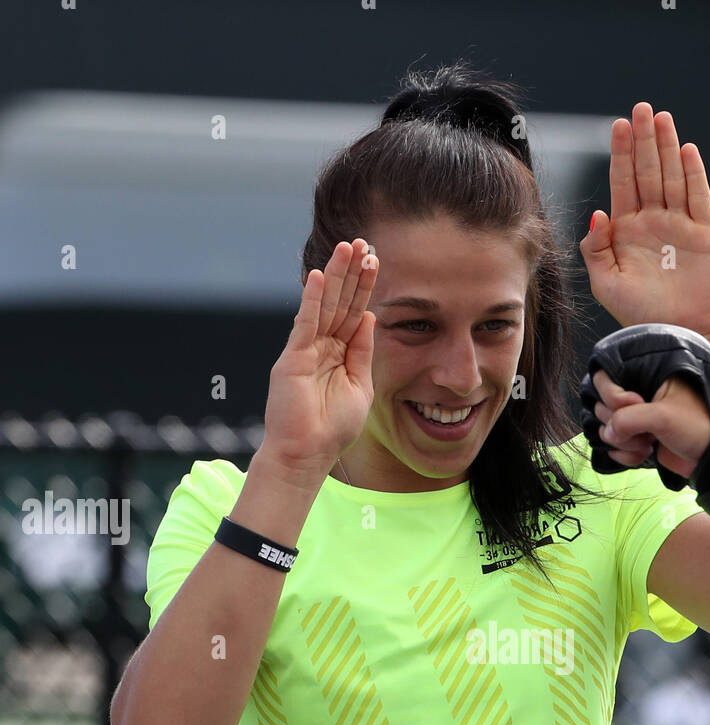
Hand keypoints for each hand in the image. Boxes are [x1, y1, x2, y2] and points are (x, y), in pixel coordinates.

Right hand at [260, 239, 378, 484]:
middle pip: (340, 301)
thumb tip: (368, 317)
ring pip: (323, 305)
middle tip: (363, 242)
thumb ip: (362, 351)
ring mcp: (305, 350)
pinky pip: (305, 323)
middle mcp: (321, 346)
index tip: (375, 261)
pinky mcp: (293, 358)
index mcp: (339, 353)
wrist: (307, 454)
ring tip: (346, 247)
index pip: (354, 312)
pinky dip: (312, 300)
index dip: (364, 287)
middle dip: (352, 272)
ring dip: (335, 275)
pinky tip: (320, 277)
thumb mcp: (360, 386)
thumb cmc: (333, 428)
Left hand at [579, 104, 709, 344]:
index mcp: (628, 229)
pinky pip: (699, 198)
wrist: (675, 333)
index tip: (619, 125)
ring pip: (673, 177)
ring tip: (663, 118)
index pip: (623, 183)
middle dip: (645, 140)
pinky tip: (686, 151)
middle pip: (648, 171)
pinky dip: (694, 174)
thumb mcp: (605, 284)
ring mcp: (680, 224)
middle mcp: (654, 221)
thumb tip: (599, 213)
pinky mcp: (705, 233)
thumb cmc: (637, 313)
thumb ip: (596, 249)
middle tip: (642, 109)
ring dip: (668, 147)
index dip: (621, 153)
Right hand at [591, 369, 709, 479]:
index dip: (613, 396)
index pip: (605, 379)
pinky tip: (644, 455)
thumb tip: (607, 431)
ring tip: (648, 444)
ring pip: (607, 429)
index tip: (635, 404)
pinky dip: (625, 454)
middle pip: (602, 407)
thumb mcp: (664, 416)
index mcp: (646, 376)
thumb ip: (628, 419)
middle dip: (619, 424)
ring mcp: (636, 418)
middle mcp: (637, 394)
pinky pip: (614, 446)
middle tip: (646, 431)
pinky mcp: (636, 438)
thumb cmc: (698, 426)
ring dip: (623, 442)